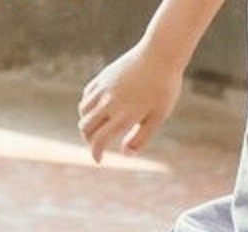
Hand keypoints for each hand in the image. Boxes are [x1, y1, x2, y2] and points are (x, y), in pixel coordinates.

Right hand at [78, 41, 182, 162]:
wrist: (160, 54)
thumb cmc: (164, 89)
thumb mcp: (158, 117)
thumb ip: (141, 137)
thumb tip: (125, 154)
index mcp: (123, 116)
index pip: (99, 140)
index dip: (96, 153)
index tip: (98, 160)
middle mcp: (109, 103)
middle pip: (86, 127)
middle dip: (89, 140)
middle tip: (99, 145)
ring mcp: (104, 88)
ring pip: (83, 111)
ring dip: (87, 123)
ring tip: (99, 129)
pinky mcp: (103, 76)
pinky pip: (87, 96)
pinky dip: (88, 106)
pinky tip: (98, 110)